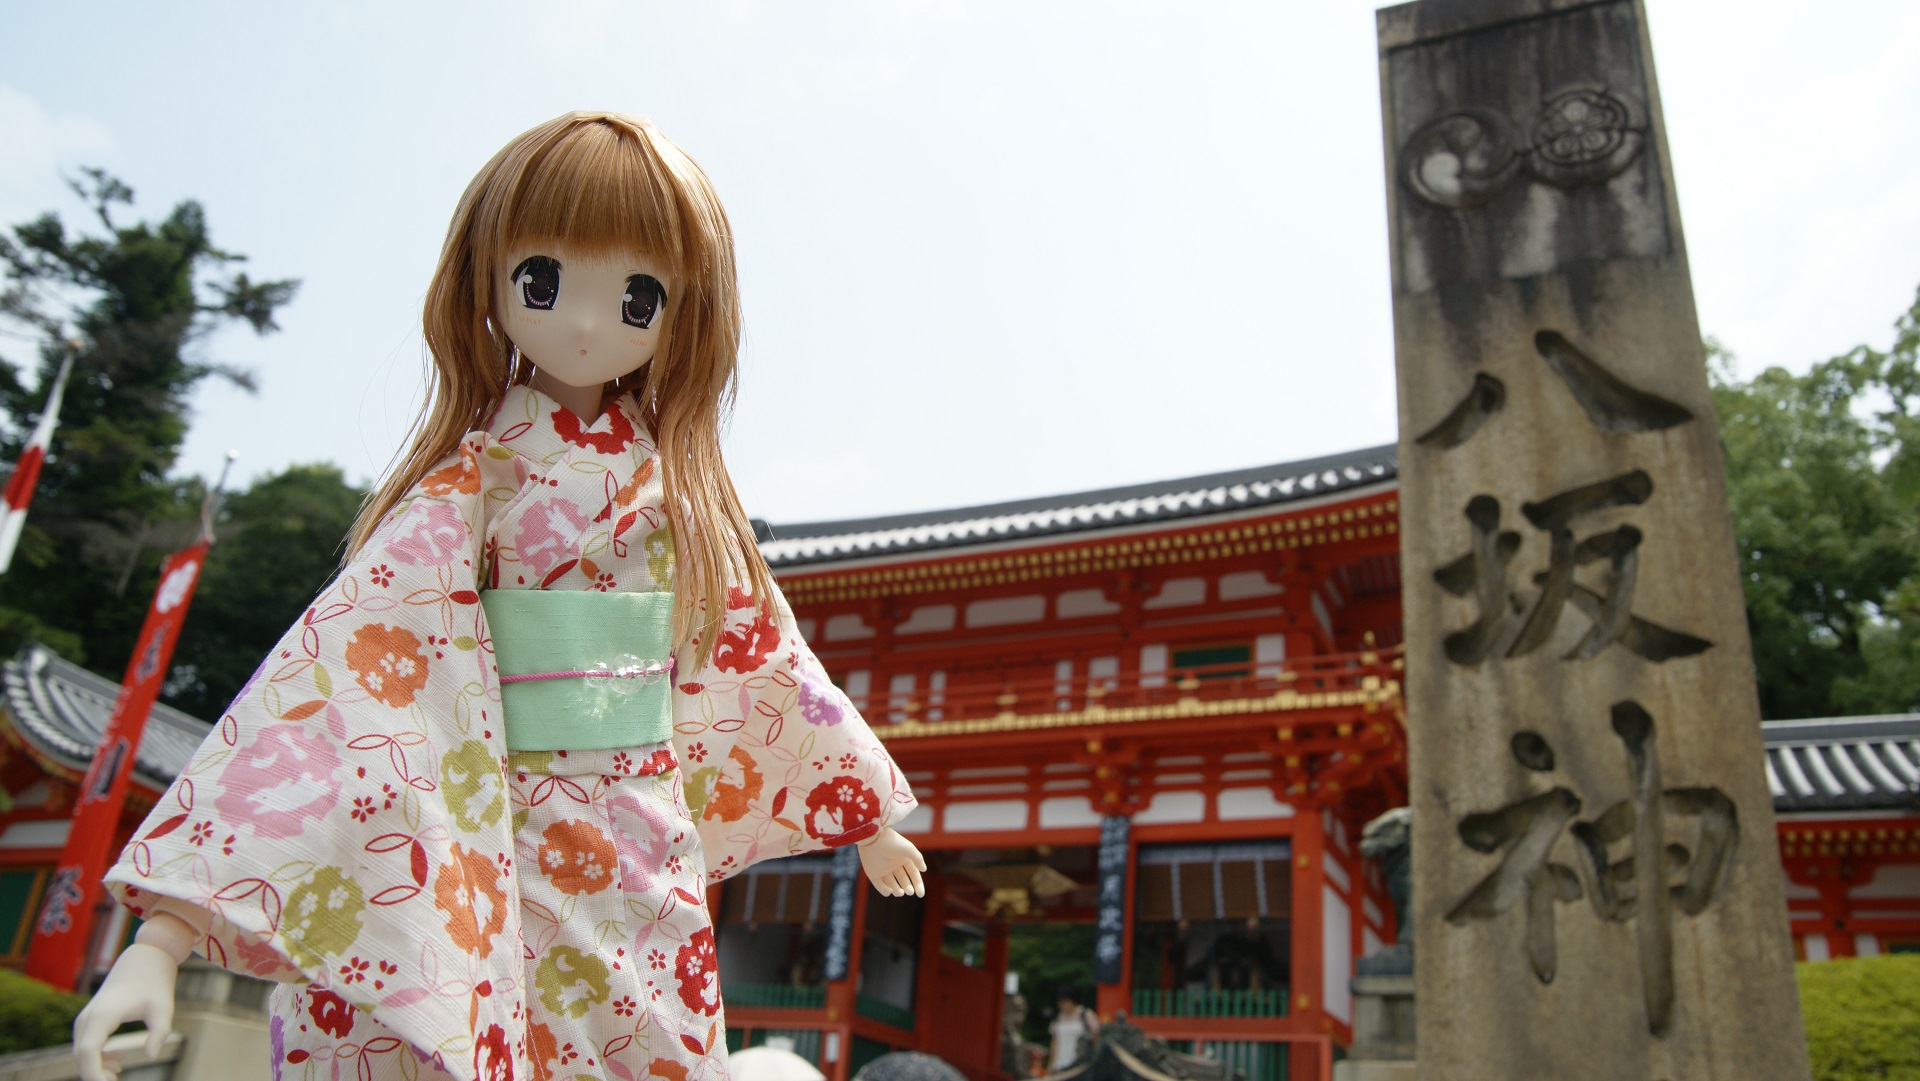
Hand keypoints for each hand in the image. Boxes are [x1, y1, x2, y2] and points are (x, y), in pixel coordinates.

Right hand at [73, 943, 179, 1080]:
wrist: (145, 957)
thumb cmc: (156, 982)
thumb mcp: (164, 1008)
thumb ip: (159, 1033)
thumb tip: (152, 1056)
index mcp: (103, 1015)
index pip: (88, 1052)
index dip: (94, 1073)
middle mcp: (88, 1017)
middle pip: (81, 1056)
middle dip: (96, 1074)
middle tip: (117, 1080)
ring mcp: (86, 1017)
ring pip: (81, 1052)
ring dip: (97, 1066)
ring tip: (120, 1069)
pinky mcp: (90, 1018)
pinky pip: (85, 1044)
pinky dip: (97, 1056)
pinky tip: (118, 1057)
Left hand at [858, 827, 926, 896]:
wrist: (874, 839)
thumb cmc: (893, 843)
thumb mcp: (909, 849)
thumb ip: (918, 859)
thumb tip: (924, 869)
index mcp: (903, 858)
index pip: (913, 873)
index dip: (917, 884)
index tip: (920, 894)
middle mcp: (894, 864)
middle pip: (903, 880)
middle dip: (907, 887)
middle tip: (910, 892)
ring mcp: (883, 869)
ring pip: (892, 884)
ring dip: (897, 890)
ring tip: (900, 893)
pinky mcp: (873, 874)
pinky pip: (880, 885)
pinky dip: (885, 891)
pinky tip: (889, 891)